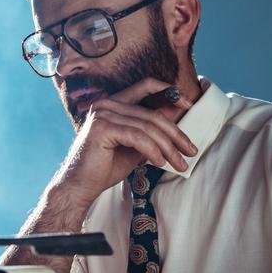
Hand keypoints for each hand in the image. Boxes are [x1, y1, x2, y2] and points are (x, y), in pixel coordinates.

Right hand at [52, 78, 197, 205]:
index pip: (145, 86)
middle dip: (175, 133)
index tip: (188, 105)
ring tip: (179, 163)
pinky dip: (153, 150)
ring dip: (168, 147)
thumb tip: (176, 114)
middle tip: (191, 150)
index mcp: (113, 103)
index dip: (168, 92)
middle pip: (152, 114)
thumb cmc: (105, 167)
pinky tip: (160, 162)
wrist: (80, 186)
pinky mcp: (102, 128)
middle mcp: (106, 104)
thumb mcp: (135, 144)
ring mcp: (103, 114)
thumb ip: (150, 129)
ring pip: (148, 127)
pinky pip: (138, 137)